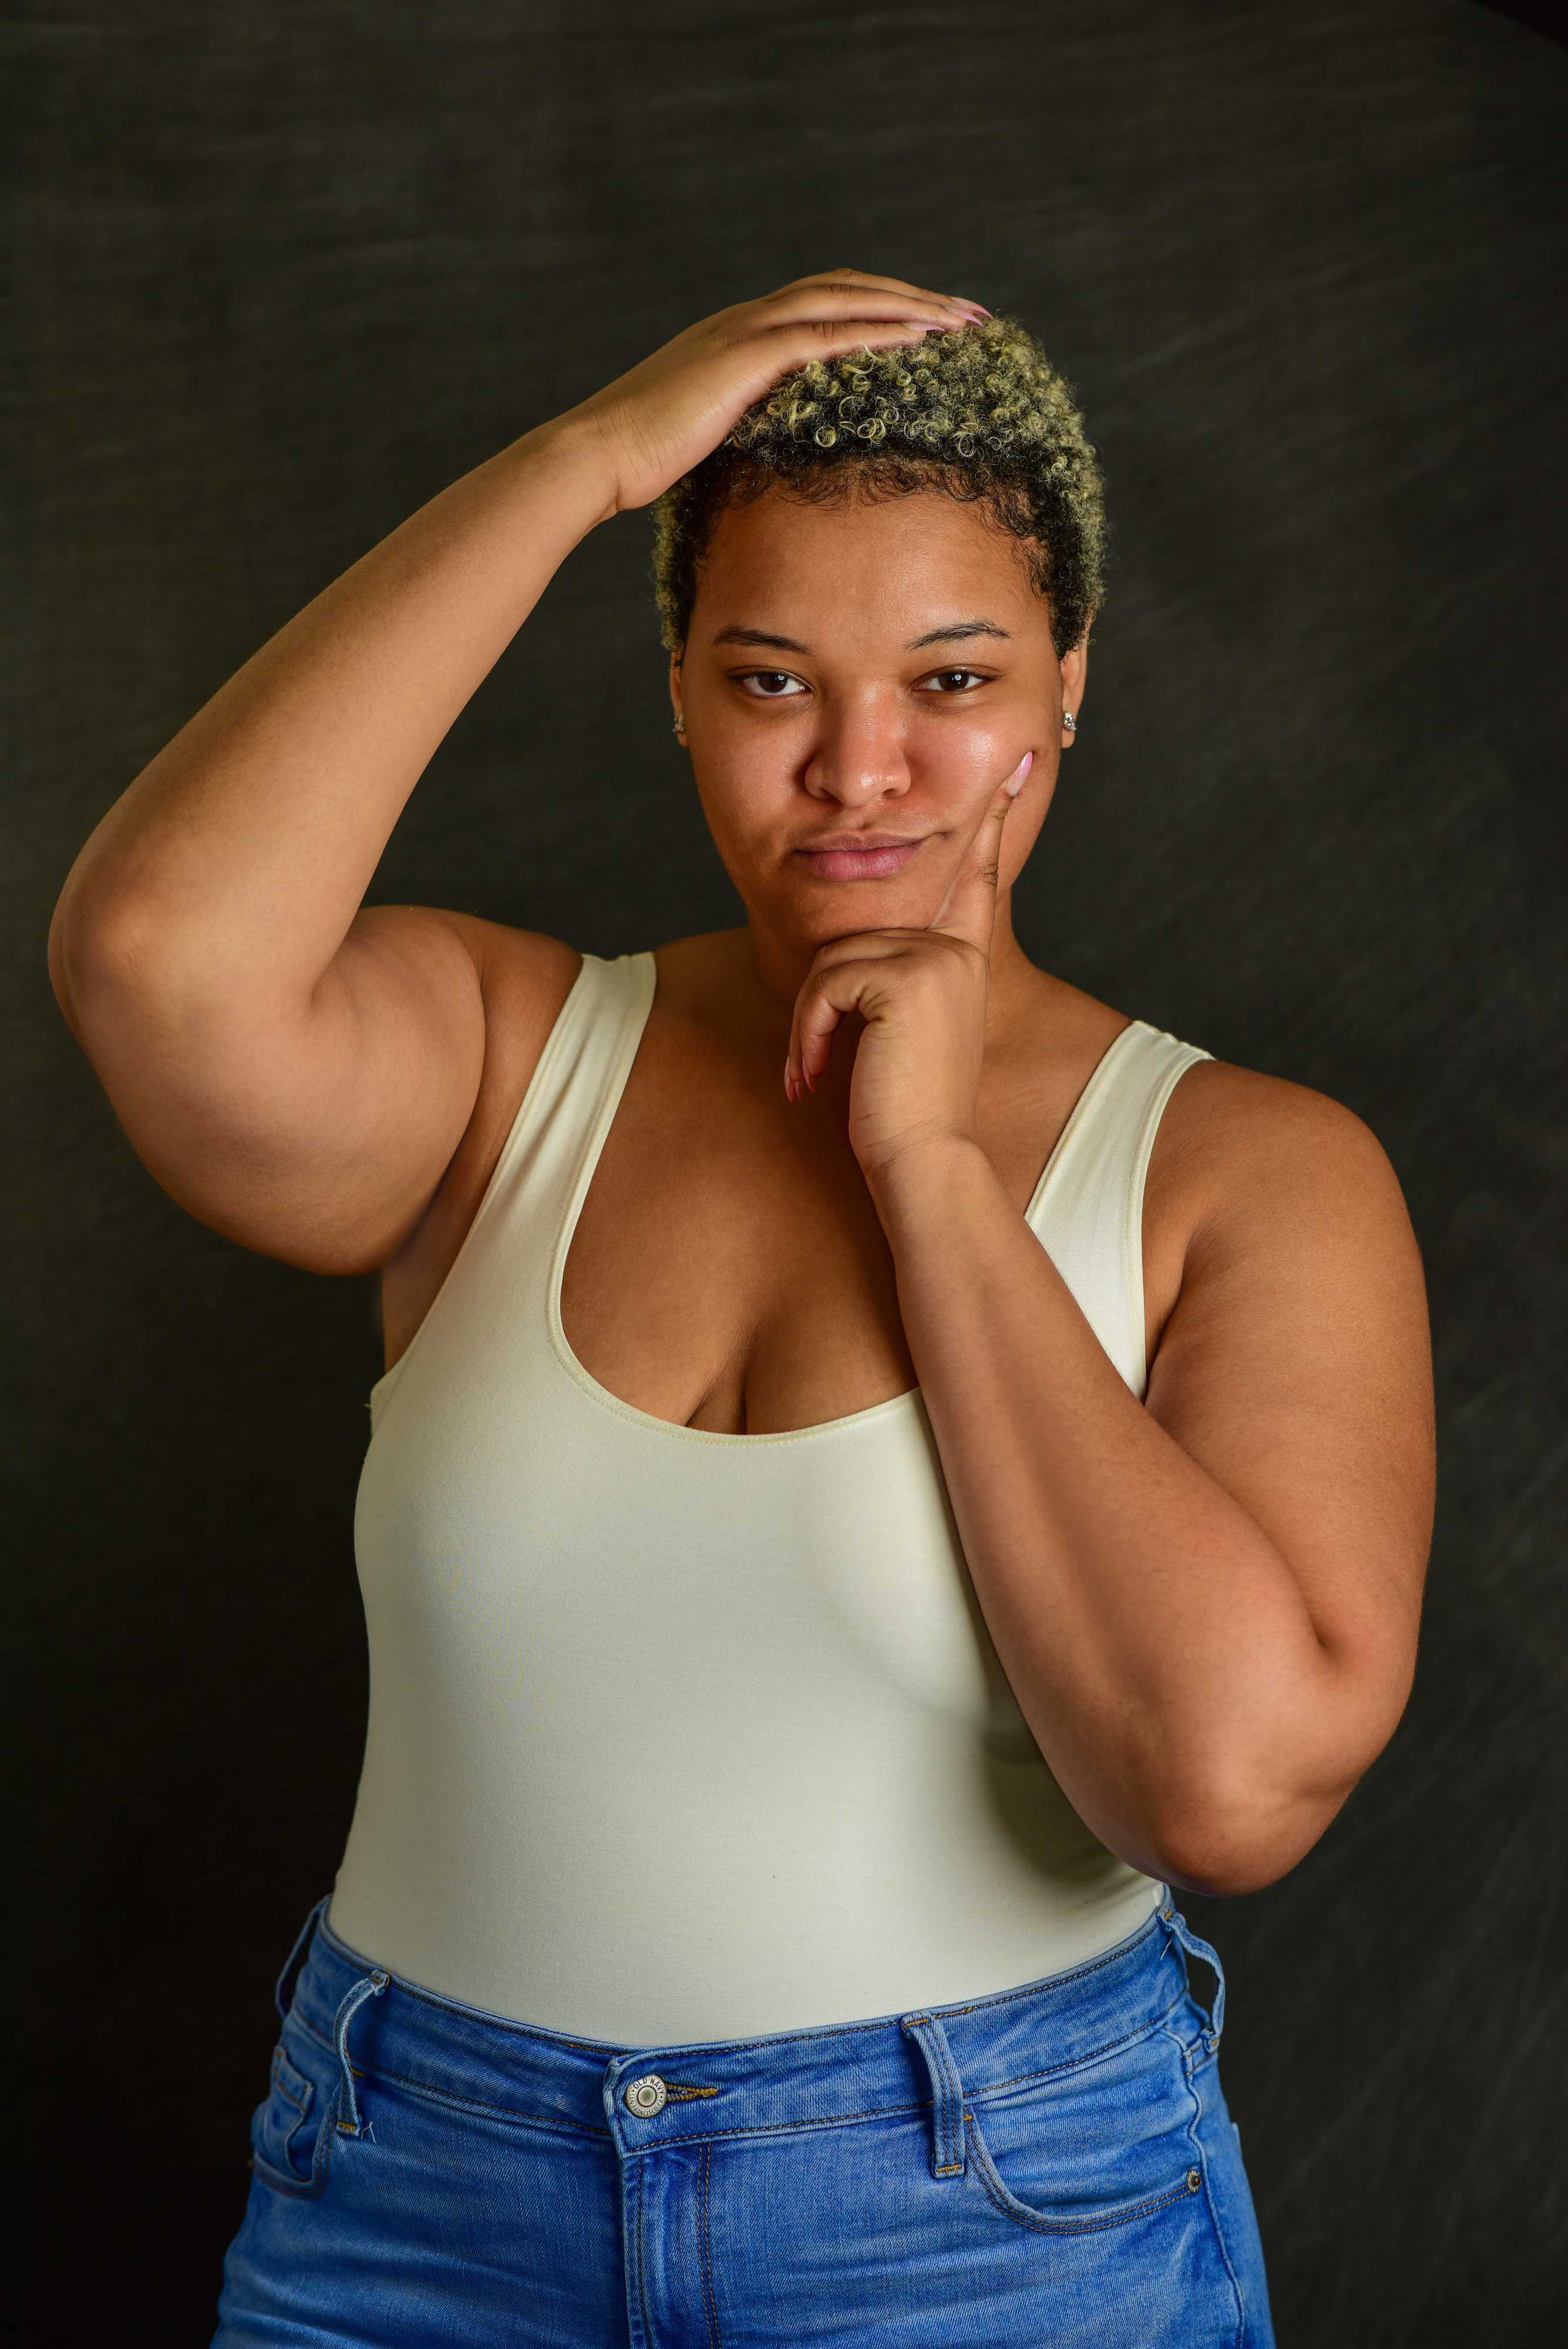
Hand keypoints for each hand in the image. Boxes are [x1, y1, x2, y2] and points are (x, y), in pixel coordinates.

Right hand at [563, 268, 988, 515]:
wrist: (595, 456)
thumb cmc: (639, 461)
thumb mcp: (703, 439)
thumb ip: (741, 431)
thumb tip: (775, 459)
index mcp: (736, 335)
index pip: (822, 303)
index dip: (878, 306)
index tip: (927, 323)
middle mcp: (745, 319)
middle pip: (845, 287)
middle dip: (911, 296)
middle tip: (968, 314)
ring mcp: (744, 332)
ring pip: (844, 299)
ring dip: (908, 305)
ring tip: (961, 321)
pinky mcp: (745, 357)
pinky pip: (827, 334)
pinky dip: (877, 330)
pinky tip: (920, 338)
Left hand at [783, 749, 1034, 1182]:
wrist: (922, 1161)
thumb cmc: (901, 1112)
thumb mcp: (899, 1035)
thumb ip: (891, 984)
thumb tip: (852, 966)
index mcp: (963, 958)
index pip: (975, 877)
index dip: (990, 822)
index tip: (1012, 766)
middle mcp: (956, 950)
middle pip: (854, 938)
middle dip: (819, 1006)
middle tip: (812, 1070)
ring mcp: (936, 960)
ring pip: (832, 964)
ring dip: (806, 1027)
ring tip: (815, 1078)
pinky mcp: (906, 978)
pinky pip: (825, 984)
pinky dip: (807, 1033)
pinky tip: (816, 1077)